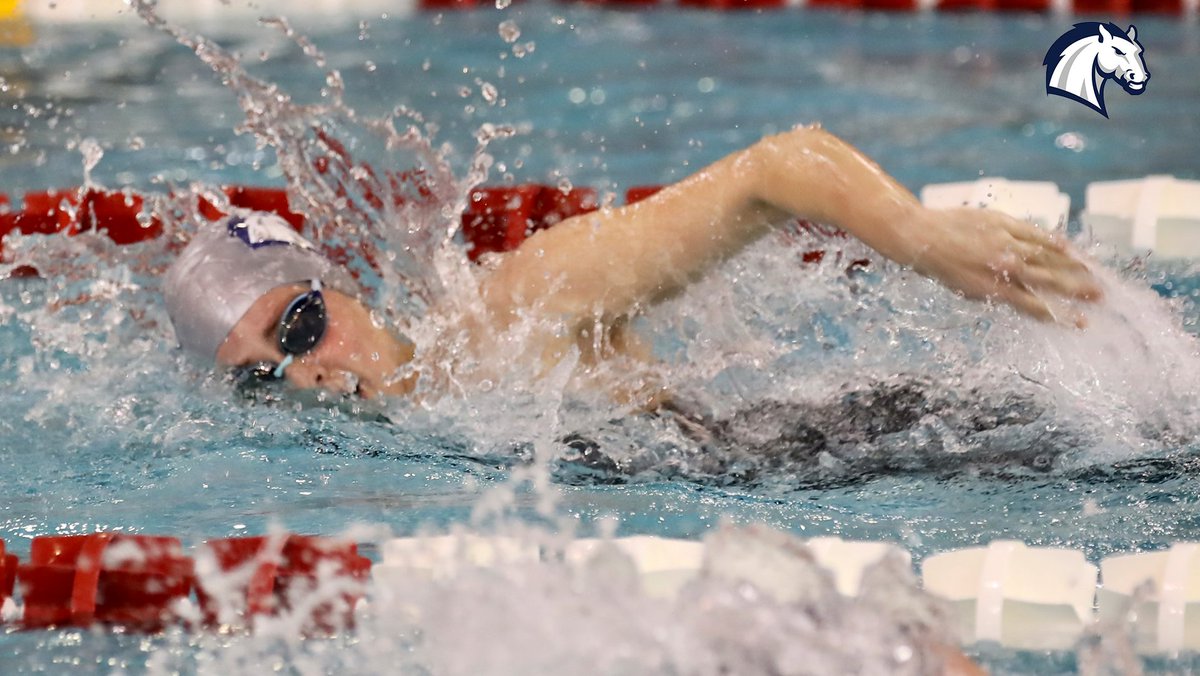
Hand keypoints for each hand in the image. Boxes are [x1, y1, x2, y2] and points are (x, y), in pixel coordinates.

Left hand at [903, 207, 1102, 324]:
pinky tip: (1071, 249)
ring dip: (1074, 267)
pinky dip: (1054, 242)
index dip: (1062, 316)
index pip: (1036, 307)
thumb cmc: (943, 268)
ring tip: (1094, 274)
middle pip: (1050, 282)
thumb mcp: (968, 291)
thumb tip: (1030, 300)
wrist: (921, 237)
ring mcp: (1005, 245)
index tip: (1084, 323)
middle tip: (1101, 297)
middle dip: (1077, 290)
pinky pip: (1036, 234)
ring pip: (1047, 258)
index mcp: (993, 292)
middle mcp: (1003, 269)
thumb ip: (1000, 294)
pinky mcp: (1003, 224)